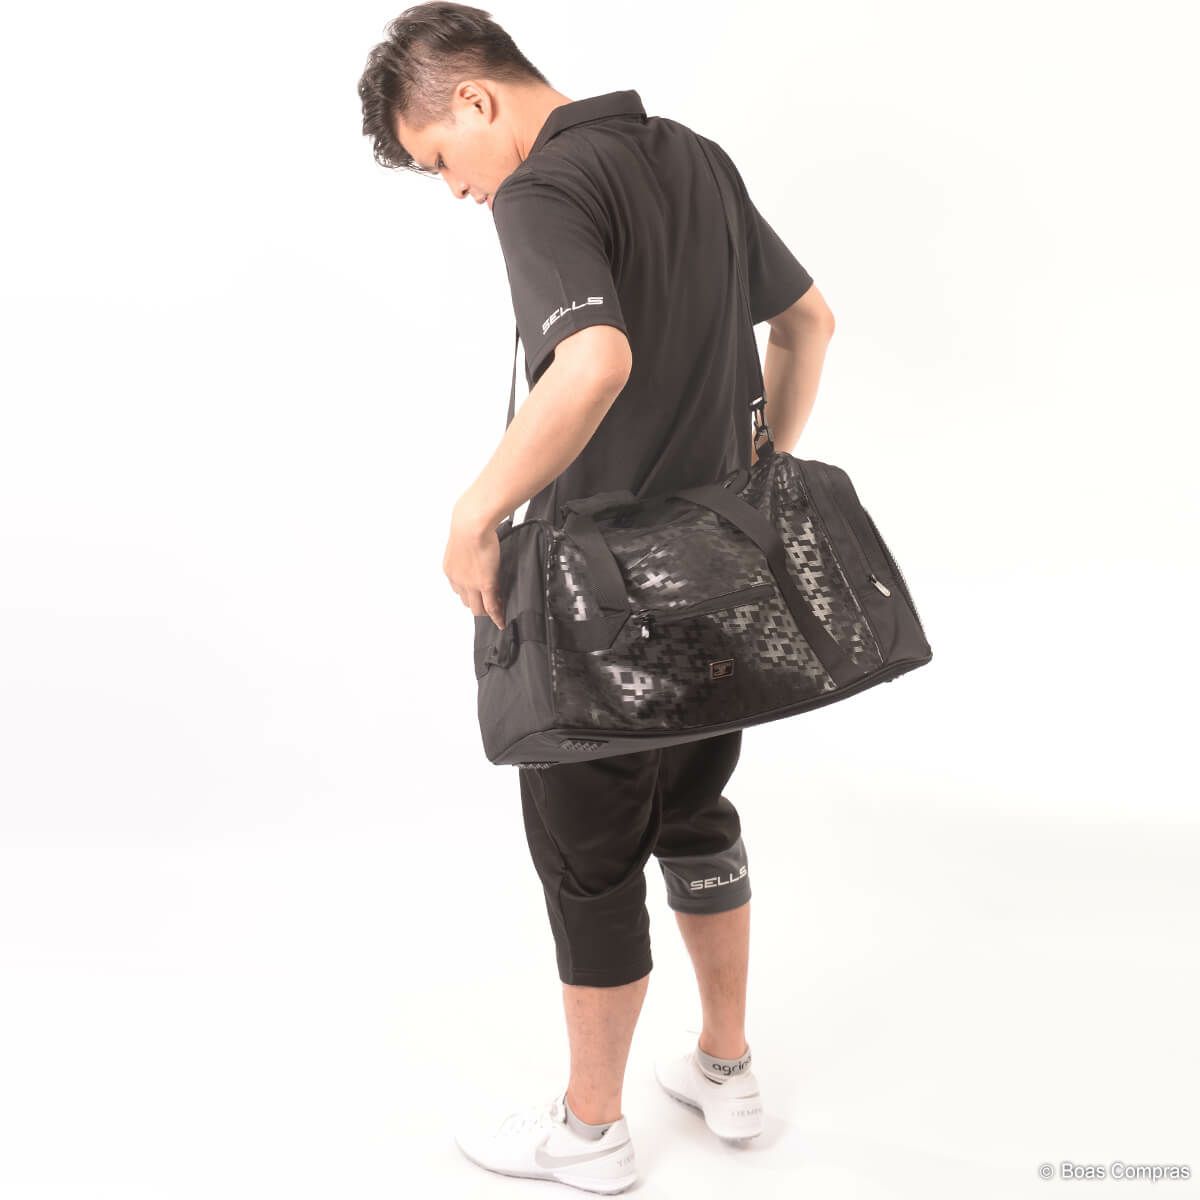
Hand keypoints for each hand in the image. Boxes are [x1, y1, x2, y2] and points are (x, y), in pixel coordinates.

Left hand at [443, 499, 504, 629]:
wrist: (472, 523)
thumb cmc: (470, 524)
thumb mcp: (464, 540)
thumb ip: (470, 549)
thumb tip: (479, 545)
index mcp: (451, 569)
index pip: (459, 589)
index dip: (470, 594)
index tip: (478, 595)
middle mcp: (457, 580)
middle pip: (466, 601)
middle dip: (477, 604)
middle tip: (490, 605)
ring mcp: (470, 584)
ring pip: (478, 608)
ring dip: (486, 611)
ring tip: (497, 612)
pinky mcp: (485, 584)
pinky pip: (491, 606)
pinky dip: (496, 617)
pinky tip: (501, 621)